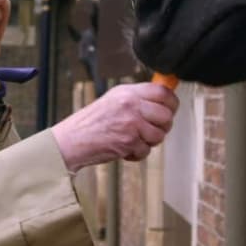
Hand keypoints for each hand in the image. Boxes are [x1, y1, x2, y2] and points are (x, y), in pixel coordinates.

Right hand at [51, 83, 178, 172]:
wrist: (73, 139)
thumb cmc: (91, 121)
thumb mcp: (114, 99)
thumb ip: (137, 98)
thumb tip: (162, 100)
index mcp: (128, 92)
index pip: (162, 92)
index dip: (172, 102)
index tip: (171, 108)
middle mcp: (132, 105)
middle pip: (166, 115)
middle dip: (164, 125)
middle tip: (152, 129)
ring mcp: (132, 124)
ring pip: (159, 134)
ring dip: (150, 141)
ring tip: (134, 139)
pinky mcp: (129, 142)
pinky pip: (147, 150)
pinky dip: (137, 153)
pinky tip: (125, 148)